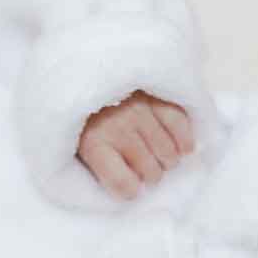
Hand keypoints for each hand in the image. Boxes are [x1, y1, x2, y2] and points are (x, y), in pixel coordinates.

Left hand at [78, 92, 194, 199]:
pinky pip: (179, 124)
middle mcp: (119, 128)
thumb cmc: (77, 112)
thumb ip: (95, 164)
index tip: (130, 185)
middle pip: (150, 171)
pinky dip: (184, 140)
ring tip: (163, 159)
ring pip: (168, 152)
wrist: (78, 67)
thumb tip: (128, 185)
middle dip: (150, 175)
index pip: (124, 183)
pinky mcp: (156, 94)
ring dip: (168, 160)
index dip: (130, 189)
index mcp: (93, 144)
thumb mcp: (74, 141)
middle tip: (147, 169)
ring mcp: (140, 110)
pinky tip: (183, 147)